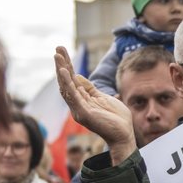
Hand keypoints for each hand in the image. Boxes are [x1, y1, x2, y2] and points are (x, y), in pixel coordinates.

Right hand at [55, 46, 136, 164]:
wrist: (125, 135)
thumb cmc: (116, 118)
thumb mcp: (103, 97)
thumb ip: (90, 88)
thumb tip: (78, 76)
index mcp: (82, 100)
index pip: (72, 79)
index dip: (67, 65)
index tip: (62, 51)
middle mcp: (77, 104)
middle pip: (67, 81)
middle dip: (62, 64)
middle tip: (57, 48)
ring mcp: (79, 109)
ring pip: (67, 87)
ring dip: (62, 71)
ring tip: (57, 56)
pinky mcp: (84, 114)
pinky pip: (73, 96)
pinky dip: (68, 83)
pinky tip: (64, 72)